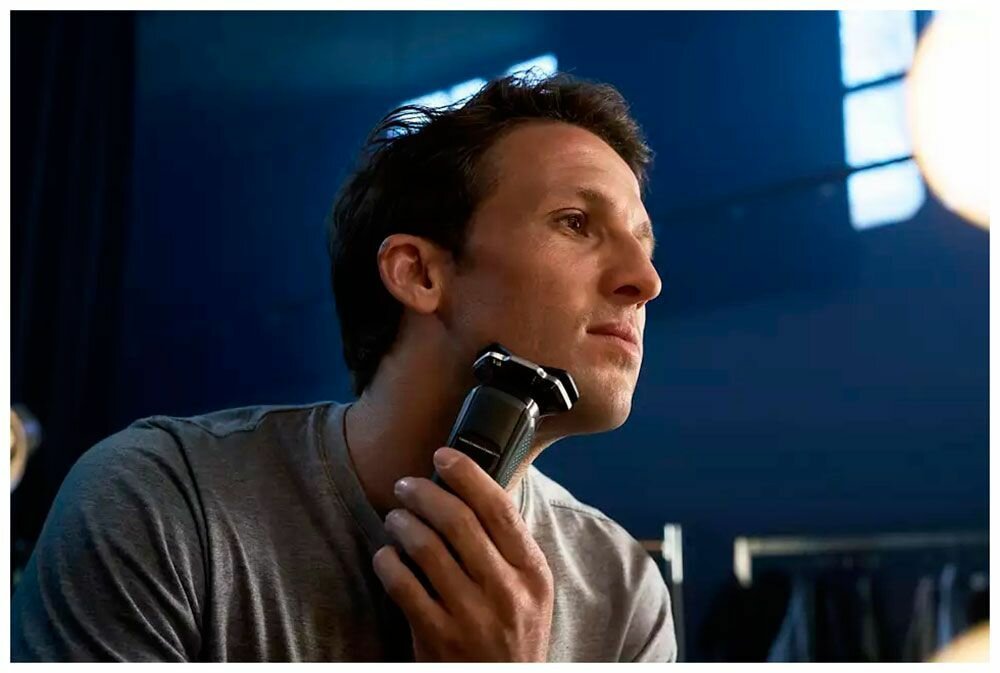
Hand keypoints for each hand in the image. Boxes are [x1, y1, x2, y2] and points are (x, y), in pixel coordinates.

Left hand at [372, 446, 553, 661]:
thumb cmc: (514, 633)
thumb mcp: (530, 590)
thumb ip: (508, 546)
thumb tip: (472, 490)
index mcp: (532, 572)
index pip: (499, 508)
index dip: (467, 474)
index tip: (444, 455)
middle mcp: (506, 592)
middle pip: (458, 521)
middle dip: (425, 493)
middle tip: (407, 484)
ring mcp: (471, 616)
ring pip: (426, 548)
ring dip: (402, 523)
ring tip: (395, 517)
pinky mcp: (438, 638)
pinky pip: (402, 585)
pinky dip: (388, 561)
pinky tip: (386, 554)